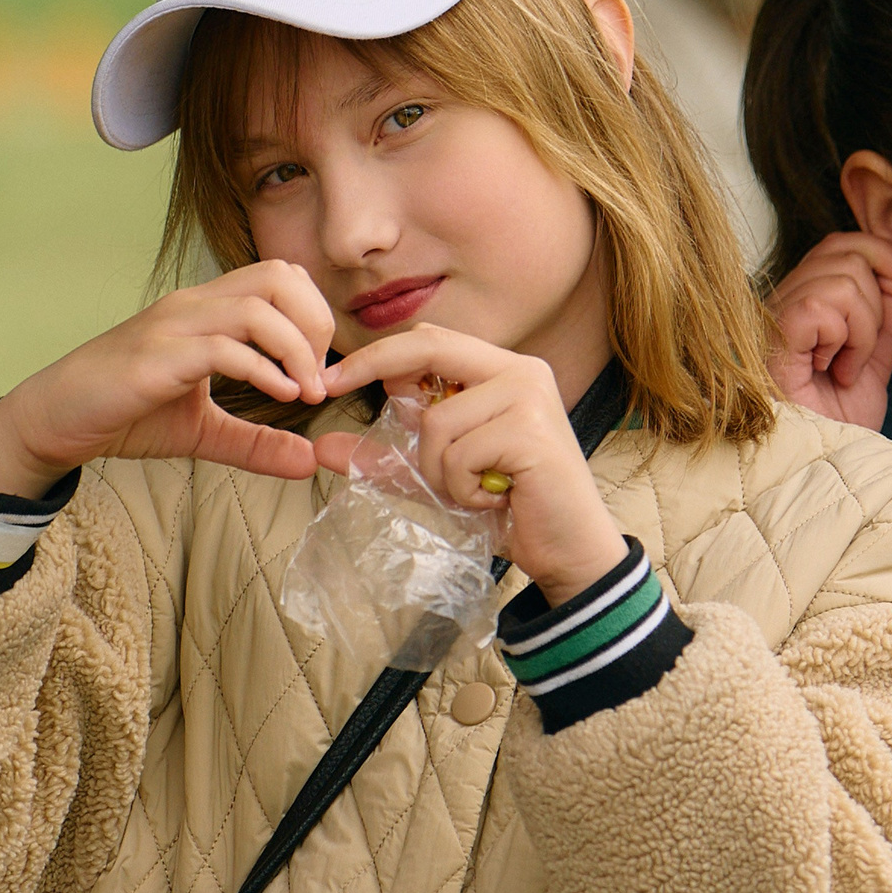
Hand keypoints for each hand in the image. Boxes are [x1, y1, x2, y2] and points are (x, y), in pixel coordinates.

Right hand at [0, 260, 335, 495]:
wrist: (56, 420)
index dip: (315, 319)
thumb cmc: (125, 413)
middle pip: (280, 276)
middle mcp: (194, 305)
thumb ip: (256, 443)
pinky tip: (278, 396)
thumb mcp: (204, 431)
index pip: (282, 279)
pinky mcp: (156, 356)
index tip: (318, 374)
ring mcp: (174, 326)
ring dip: (297, 349)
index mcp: (208, 310)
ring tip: (305, 394)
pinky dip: (262, 369)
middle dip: (316, 325)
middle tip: (318, 379)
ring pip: (258, 307)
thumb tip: (310, 461)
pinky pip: (223, 347)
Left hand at [317, 326, 625, 604]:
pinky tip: (496, 497)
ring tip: (476, 489)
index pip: (429, 341)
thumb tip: (321, 448)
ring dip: (439, 472)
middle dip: (373, 365)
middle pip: (428, 347)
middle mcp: (520, 370)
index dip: (376, 355)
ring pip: (436, 422)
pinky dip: (463, 489)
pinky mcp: (531, 431)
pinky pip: (458, 455)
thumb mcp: (436, 476)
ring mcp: (529, 396)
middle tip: (328, 389)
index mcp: (501, 370)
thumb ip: (385, 458)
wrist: (570, 550)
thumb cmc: (510, 506)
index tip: (329, 379)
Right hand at [766, 232, 891, 431]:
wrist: (823, 466)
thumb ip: (890, 310)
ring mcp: (773, 317)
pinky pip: (824, 304)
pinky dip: (844, 339)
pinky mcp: (773, 335)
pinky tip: (831, 370)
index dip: (885, 252)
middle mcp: (782, 301)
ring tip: (847, 368)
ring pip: (843, 277)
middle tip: (868, 350)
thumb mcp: (877, 356)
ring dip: (864, 330)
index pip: (842, 243)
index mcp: (803, 301)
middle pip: (845, 249)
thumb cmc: (838, 421)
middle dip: (880, 297)